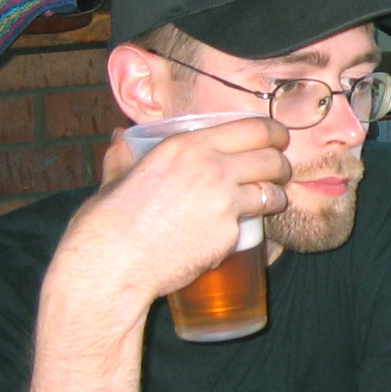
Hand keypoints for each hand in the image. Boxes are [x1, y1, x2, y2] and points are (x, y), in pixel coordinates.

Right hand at [54, 116, 290, 309]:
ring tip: (273, 200)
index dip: (271, 132)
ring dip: (276, 196)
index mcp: (186, 145)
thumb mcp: (115, 178)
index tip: (277, 138)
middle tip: (279, 170)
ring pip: (271, 193)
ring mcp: (224, 203)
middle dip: (281, 163)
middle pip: (270, 158)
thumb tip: (120, 139)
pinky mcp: (229, 236)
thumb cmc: (109, 221)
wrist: (114, 263)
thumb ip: (123, 156)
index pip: (251, 128)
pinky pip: (250, 227)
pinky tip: (235, 232)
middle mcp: (212, 168)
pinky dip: (247, 229)